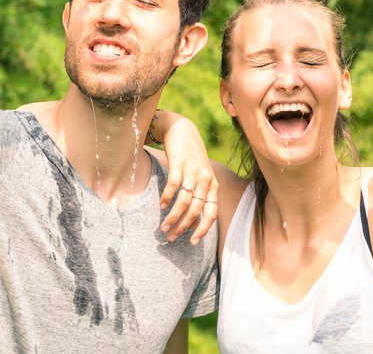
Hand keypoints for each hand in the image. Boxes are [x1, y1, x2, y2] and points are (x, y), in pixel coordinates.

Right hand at [153, 112, 218, 244]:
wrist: (182, 130)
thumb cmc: (191, 158)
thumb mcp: (199, 178)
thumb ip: (199, 198)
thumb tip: (193, 224)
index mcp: (213, 185)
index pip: (212, 213)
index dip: (203, 229)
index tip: (192, 243)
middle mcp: (205, 179)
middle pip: (196, 210)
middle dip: (183, 227)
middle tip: (171, 237)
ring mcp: (193, 171)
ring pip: (184, 201)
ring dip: (173, 216)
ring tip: (163, 226)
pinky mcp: (179, 163)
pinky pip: (173, 185)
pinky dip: (166, 198)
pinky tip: (160, 205)